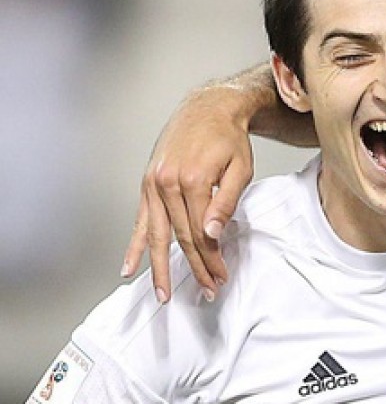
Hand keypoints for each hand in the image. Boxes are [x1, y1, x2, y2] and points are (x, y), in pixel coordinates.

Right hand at [121, 87, 254, 302]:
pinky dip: (134, 245)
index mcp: (191, 181)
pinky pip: (139, 220)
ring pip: (155, 235)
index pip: (201, 233)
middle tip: (207, 290)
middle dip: (194, 267)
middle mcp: (167, 184)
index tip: (221, 277)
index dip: (211, 258)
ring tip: (163, 294)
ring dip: (160, 267)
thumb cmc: (228, 139)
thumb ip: (225, 203)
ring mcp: (153, 184)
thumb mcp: (239, 169)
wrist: (208, 108)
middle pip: (179, 238)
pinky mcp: (147, 184)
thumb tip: (212, 234)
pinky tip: (128, 268)